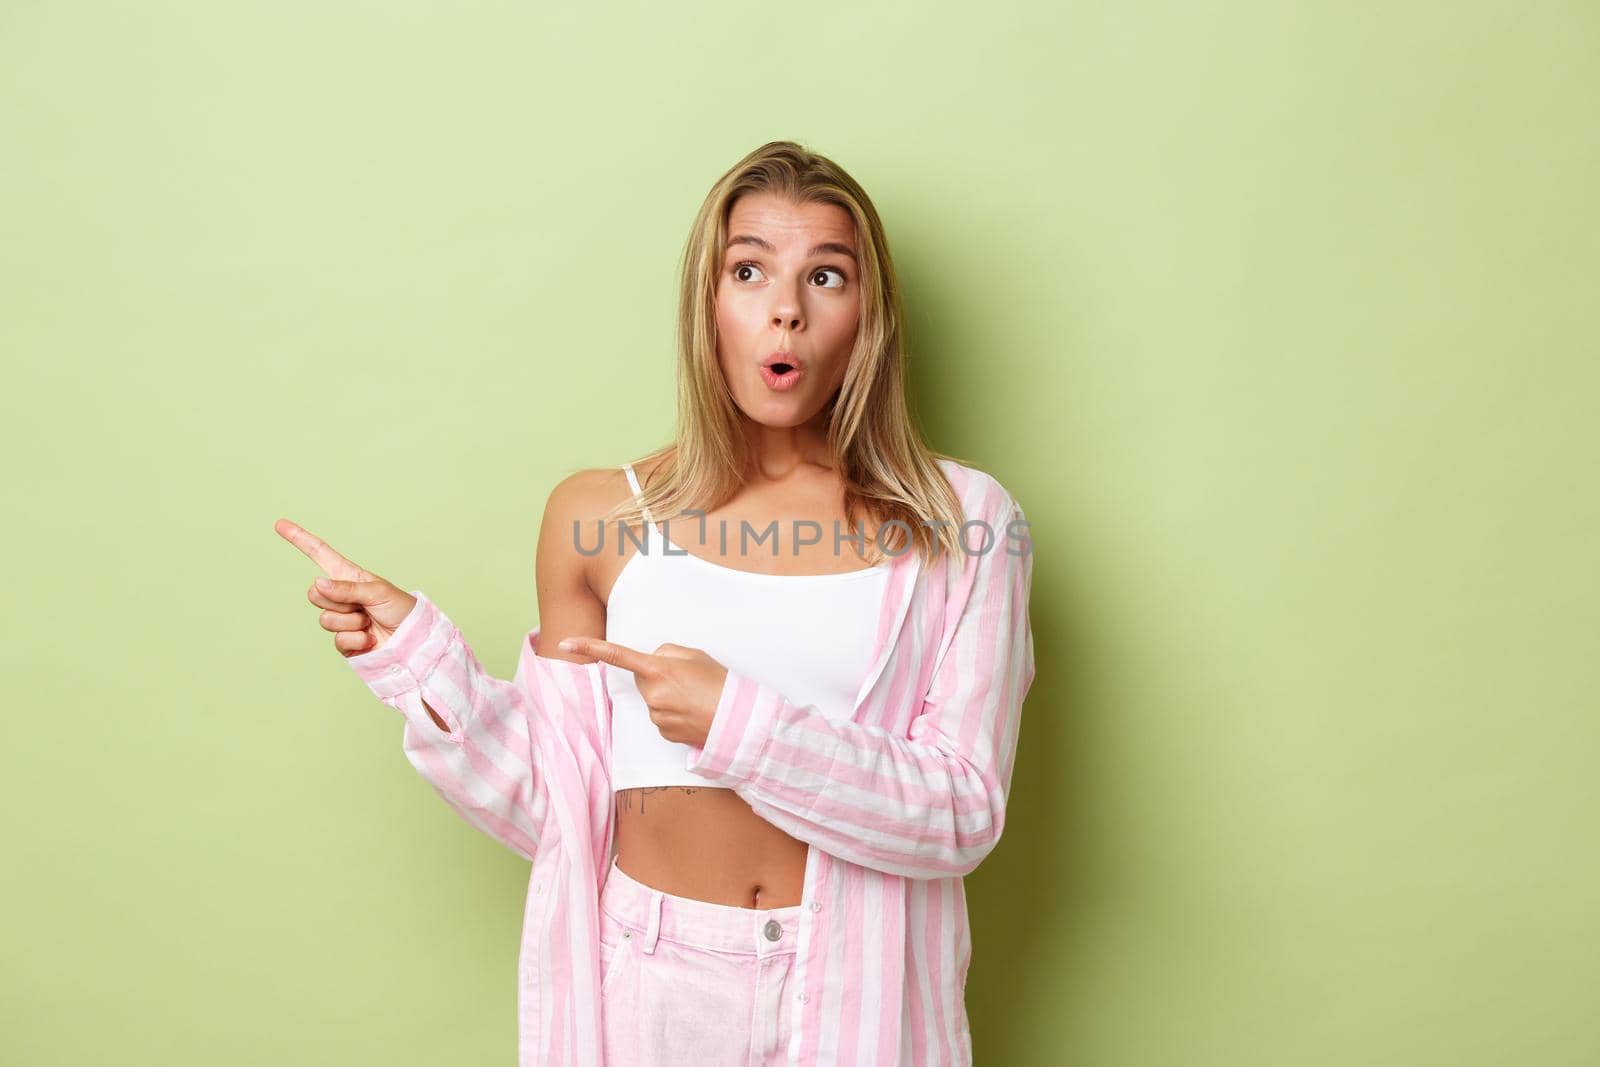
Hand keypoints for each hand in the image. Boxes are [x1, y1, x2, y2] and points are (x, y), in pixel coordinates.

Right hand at [275, 517, 416, 657]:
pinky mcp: (343, 641)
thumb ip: (347, 588)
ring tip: (369, 622)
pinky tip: (371, 639)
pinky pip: (337, 640)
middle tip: (363, 606)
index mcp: (349, 577)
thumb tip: (318, 583)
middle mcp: (341, 597)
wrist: (413, 640)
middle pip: (315, 594)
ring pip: (325, 620)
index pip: (320, 555)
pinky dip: (357, 640)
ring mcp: (341, 620)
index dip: (300, 539)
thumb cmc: (402, 609)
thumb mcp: (378, 591)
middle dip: (339, 601)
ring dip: (351, 622)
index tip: (280, 524)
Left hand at [556, 636, 728, 748]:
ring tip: (694, 698)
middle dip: (658, 676)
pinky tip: (691, 713)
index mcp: (659, 669)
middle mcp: (652, 693)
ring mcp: (655, 715)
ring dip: (667, 695)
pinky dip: (672, 713)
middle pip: (643, 678)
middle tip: (687, 680)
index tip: (565, 644)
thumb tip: (652, 660)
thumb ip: (667, 652)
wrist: (738, 721)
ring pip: (652, 698)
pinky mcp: (662, 732)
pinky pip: (660, 716)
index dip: (590, 647)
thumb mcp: (696, 656)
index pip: (617, 656)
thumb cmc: (720, 683)